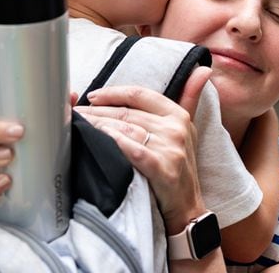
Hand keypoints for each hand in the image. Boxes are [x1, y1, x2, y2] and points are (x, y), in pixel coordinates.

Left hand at [74, 66, 211, 231]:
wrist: (187, 209)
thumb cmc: (180, 168)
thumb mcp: (188, 130)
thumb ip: (190, 97)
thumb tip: (203, 69)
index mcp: (178, 115)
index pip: (140, 94)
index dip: (113, 93)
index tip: (92, 96)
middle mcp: (176, 128)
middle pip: (127, 113)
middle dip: (97, 111)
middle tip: (75, 112)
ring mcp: (170, 147)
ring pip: (124, 129)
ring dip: (97, 125)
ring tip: (77, 124)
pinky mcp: (163, 167)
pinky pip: (131, 149)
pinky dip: (112, 141)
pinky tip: (97, 138)